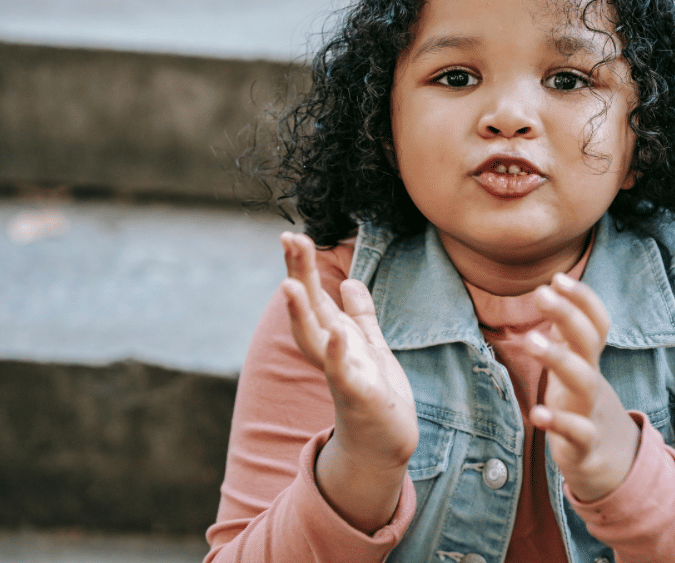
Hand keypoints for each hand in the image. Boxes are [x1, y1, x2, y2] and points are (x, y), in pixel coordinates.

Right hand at [281, 232, 417, 532]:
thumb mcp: (370, 346)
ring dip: (302, 313)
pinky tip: (338, 333)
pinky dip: (339, 354)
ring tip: (291, 284)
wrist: (386, 442)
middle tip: (288, 238)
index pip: (314, 296)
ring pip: (315, 341)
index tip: (292, 234)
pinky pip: (344, 373)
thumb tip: (348, 281)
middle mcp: (330, 353)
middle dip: (298, 274)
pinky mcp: (358, 396)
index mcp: (335, 337)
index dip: (302, 267)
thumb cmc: (375, 393)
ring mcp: (341, 374)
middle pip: (308, 309)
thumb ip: (359, 315)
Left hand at [527, 273, 640, 502]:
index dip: (582, 299)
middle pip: (588, 342)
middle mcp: (592, 381)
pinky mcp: (584, 445)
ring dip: (558, 359)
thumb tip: (550, 292)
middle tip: (542, 294)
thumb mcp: (577, 368)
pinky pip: (576, 433)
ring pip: (583, 382)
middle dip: (568, 315)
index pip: (596, 323)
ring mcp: (591, 412)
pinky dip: (558, 423)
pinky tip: (537, 414)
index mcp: (589, 362)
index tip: (556, 278)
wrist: (613, 464)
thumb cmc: (584, 406)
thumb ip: (566, 335)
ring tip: (531, 340)